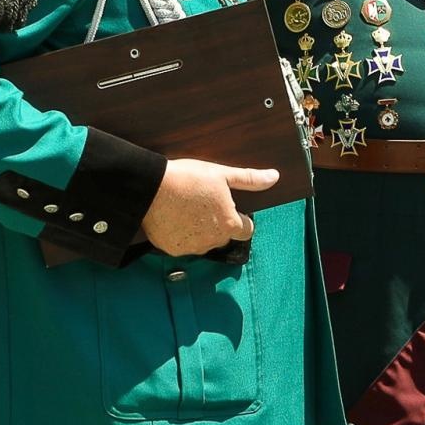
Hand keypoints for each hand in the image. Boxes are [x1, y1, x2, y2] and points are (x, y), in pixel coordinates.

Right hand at [140, 158, 278, 255]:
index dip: (240, 218)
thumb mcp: (222, 174)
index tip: (229, 206)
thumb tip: (274, 177)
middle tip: (205, 204)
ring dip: (200, 231)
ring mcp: (191, 247)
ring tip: (188, 209)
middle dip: (219, 224)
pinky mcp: (171, 249)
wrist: (151, 186)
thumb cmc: (188, 178)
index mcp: (229, 224)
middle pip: (224, 236)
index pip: (247, 230)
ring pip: (203, 242)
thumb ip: (250, 179)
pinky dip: (181, 235)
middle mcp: (212, 241)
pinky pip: (182, 244)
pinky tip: (175, 217)